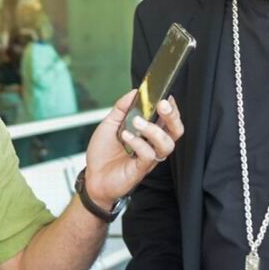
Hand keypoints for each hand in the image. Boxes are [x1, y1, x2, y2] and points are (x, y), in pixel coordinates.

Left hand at [83, 91, 183, 207]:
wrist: (92, 177)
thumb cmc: (103, 153)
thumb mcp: (110, 123)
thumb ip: (122, 108)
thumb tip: (134, 92)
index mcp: (149, 133)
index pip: (169, 119)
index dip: (172, 108)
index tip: (165, 96)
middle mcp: (152, 145)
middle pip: (176, 131)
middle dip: (172, 116)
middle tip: (162, 105)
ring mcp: (149, 157)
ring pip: (166, 144)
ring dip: (154, 130)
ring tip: (137, 122)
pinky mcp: (141, 169)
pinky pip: (148, 155)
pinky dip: (138, 143)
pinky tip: (126, 136)